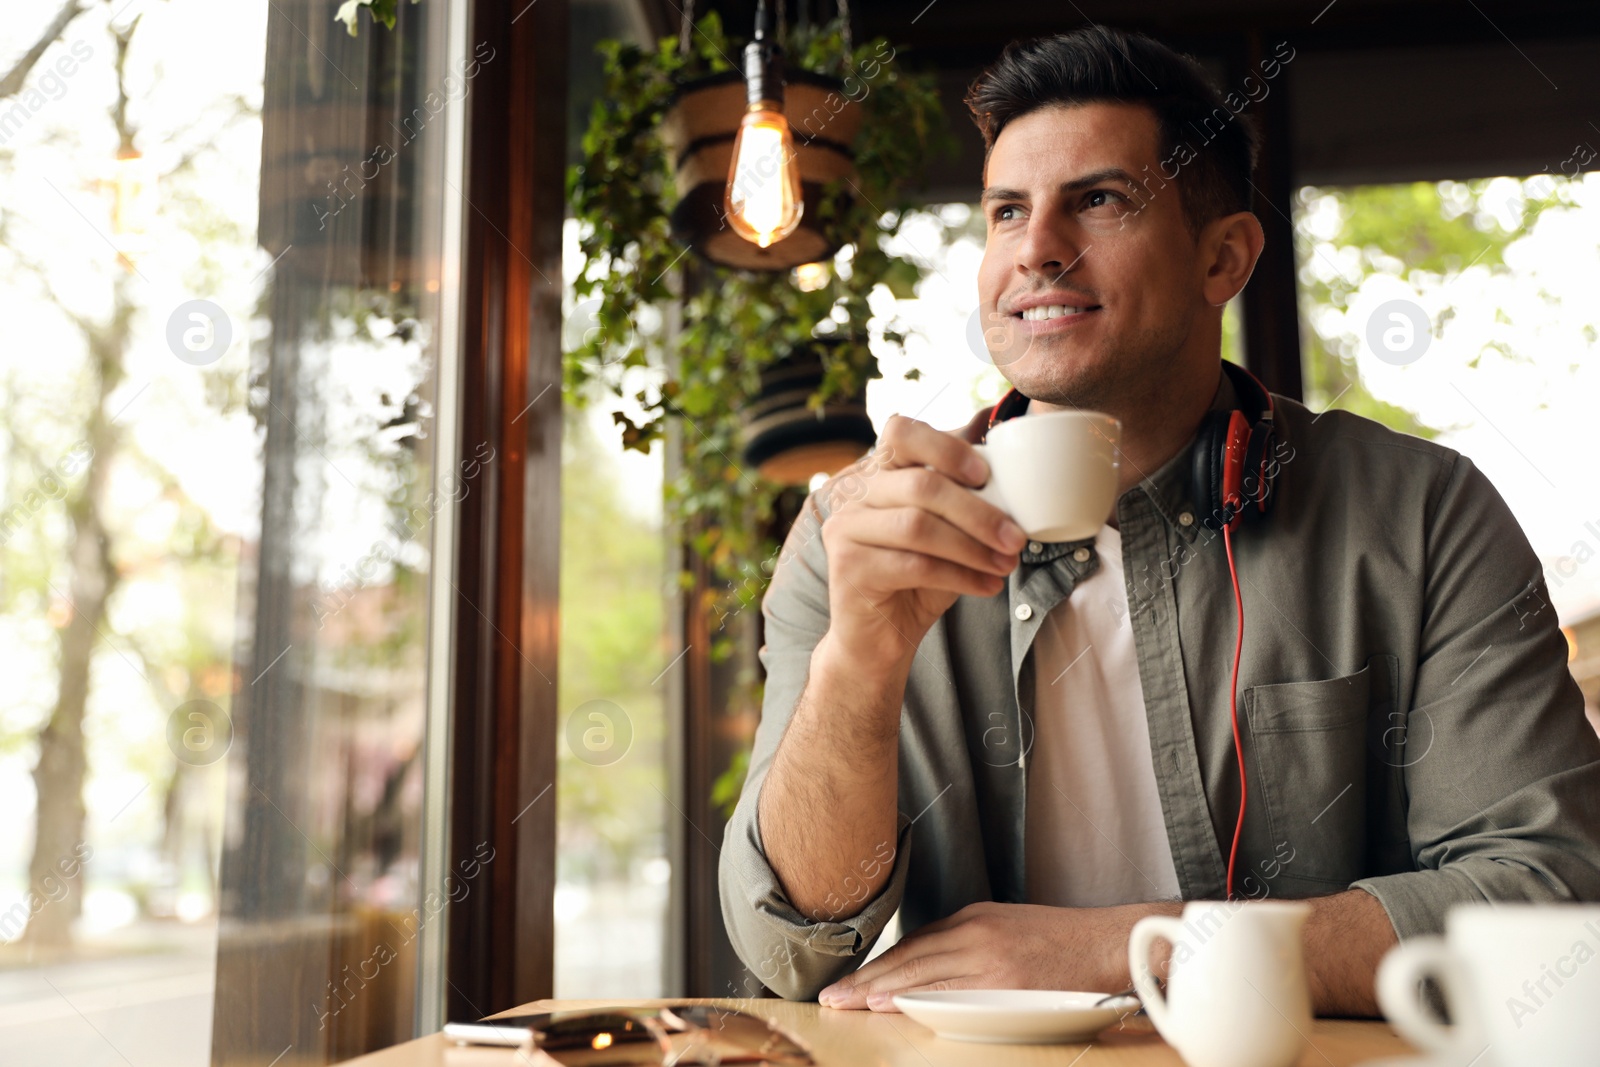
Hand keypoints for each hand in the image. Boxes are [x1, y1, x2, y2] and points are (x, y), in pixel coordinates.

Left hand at [815, 901, 1151, 1011]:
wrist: (1108, 943)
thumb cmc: (1060, 941)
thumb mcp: (1006, 926)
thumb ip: (968, 941)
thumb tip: (927, 966)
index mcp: (973, 918)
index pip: (913, 944)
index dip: (878, 965)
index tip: (849, 981)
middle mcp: (975, 933)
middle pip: (908, 958)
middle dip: (866, 979)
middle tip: (831, 995)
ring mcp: (988, 958)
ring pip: (920, 974)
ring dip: (879, 990)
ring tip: (848, 1002)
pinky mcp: (1005, 982)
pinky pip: (950, 992)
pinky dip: (914, 998)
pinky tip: (889, 1004)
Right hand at [819, 415, 1026, 672]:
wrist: (878, 642)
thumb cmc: (916, 582)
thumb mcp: (945, 536)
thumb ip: (964, 506)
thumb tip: (1019, 488)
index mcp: (879, 475)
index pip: (901, 432)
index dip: (945, 448)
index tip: (985, 474)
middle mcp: (856, 496)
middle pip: (920, 486)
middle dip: (978, 512)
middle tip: (1015, 537)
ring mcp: (846, 530)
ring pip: (918, 526)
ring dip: (972, 547)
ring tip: (1005, 564)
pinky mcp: (848, 568)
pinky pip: (914, 565)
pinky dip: (960, 576)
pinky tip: (986, 586)